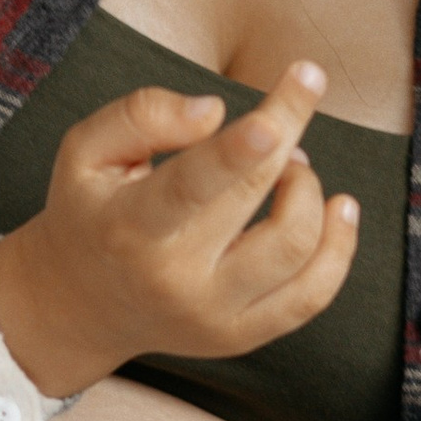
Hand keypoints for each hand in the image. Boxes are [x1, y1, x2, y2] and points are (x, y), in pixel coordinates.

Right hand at [0, 61, 358, 398]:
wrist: (80, 306)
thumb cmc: (90, 210)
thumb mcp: (85, 150)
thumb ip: (140, 115)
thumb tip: (214, 111)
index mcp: (128, 227)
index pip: (190, 186)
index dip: (235, 153)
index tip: (274, 121)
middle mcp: (173, 279)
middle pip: (252, 198)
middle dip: (289, 128)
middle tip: (301, 84)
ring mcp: (212, 315)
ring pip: (294, 247)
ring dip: (309, 187)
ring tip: (293, 164)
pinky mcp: (242, 335)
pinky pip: (312, 296)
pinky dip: (338, 246)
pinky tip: (339, 208)